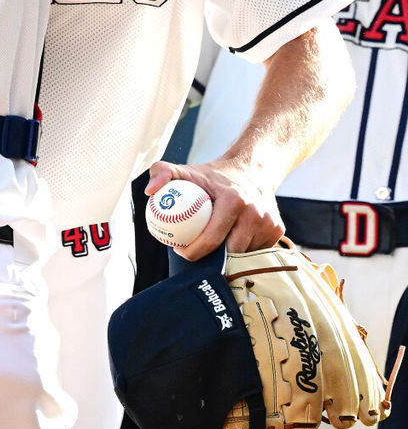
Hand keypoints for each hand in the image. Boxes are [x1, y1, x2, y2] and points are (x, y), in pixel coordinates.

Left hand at [146, 157, 284, 259]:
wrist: (253, 168)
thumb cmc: (214, 175)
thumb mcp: (186, 170)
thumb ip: (162, 173)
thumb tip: (150, 192)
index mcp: (234, 201)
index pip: (211, 239)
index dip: (193, 252)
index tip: (180, 251)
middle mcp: (255, 213)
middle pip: (229, 252)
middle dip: (211, 259)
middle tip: (194, 254)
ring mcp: (269, 224)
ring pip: (244, 255)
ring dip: (228, 257)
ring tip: (211, 250)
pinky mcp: (278, 230)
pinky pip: (256, 251)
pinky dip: (243, 252)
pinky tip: (230, 244)